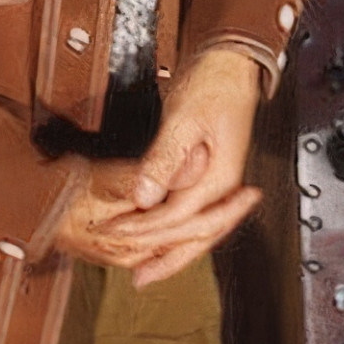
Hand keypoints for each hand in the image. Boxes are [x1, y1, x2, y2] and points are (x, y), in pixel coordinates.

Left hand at [57, 52, 268, 282]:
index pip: (176, 217)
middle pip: (196, 237)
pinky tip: (161, 236)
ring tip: (149, 271)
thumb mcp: (184, 120)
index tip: (112, 232)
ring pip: (197, 231)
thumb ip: (164, 160)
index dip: (141, 228)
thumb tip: (145, 197)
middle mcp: (222, 185)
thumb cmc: (213, 85)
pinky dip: (176, 231)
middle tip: (137, 278)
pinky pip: (194, 214)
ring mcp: (218, 181)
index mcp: (219, 176)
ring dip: (172, 252)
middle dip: (165, 260)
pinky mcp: (209, 175)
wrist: (231, 65)